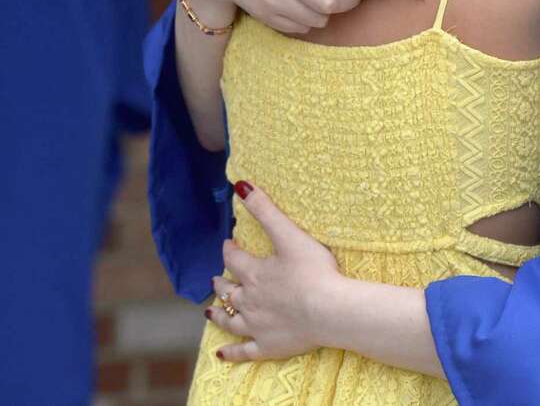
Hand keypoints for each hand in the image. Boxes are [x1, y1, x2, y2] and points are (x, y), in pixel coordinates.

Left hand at [206, 182, 344, 361]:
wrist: (329, 310)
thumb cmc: (313, 271)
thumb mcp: (289, 234)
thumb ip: (266, 210)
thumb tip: (241, 185)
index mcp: (255, 273)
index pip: (234, 259)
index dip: (230, 250)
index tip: (229, 245)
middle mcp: (250, 300)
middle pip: (229, 290)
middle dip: (222, 281)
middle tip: (217, 277)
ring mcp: (256, 326)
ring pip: (230, 320)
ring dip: (219, 314)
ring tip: (210, 310)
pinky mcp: (267, 346)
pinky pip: (243, 352)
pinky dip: (231, 353)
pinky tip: (221, 354)